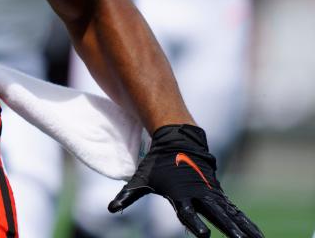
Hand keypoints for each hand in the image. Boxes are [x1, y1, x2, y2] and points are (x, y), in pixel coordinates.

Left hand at [109, 125, 262, 237]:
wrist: (178, 141)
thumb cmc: (157, 164)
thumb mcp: (141, 179)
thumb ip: (128, 196)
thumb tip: (111, 208)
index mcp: (180, 194)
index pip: (187, 213)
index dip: (195, 224)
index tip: (204, 235)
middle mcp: (199, 194)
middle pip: (217, 215)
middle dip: (230, 229)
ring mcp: (211, 194)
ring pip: (231, 215)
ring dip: (245, 228)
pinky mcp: (219, 195)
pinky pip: (235, 211)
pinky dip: (246, 223)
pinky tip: (257, 236)